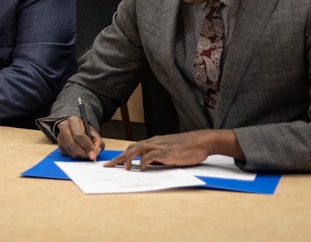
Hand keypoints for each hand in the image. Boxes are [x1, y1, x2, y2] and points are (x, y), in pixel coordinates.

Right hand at [56, 117, 104, 160]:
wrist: (76, 128)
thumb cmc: (85, 130)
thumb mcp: (94, 133)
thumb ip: (97, 142)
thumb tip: (95, 152)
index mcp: (73, 121)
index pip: (79, 135)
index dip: (87, 145)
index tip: (93, 153)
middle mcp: (64, 127)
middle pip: (72, 143)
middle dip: (83, 153)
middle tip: (90, 157)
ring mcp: (60, 136)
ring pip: (69, 150)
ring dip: (79, 156)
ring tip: (86, 156)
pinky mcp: (59, 144)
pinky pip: (66, 153)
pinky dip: (74, 156)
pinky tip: (80, 154)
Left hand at [107, 130, 229, 170]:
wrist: (202, 140)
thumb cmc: (188, 147)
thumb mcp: (170, 151)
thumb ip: (158, 156)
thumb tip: (147, 165)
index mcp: (154, 142)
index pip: (133, 147)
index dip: (121, 155)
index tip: (112, 162)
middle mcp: (154, 142)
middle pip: (131, 148)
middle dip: (119, 157)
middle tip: (108, 166)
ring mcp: (160, 146)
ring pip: (138, 149)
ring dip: (128, 159)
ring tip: (121, 168)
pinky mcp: (167, 152)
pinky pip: (152, 156)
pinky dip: (144, 162)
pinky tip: (140, 168)